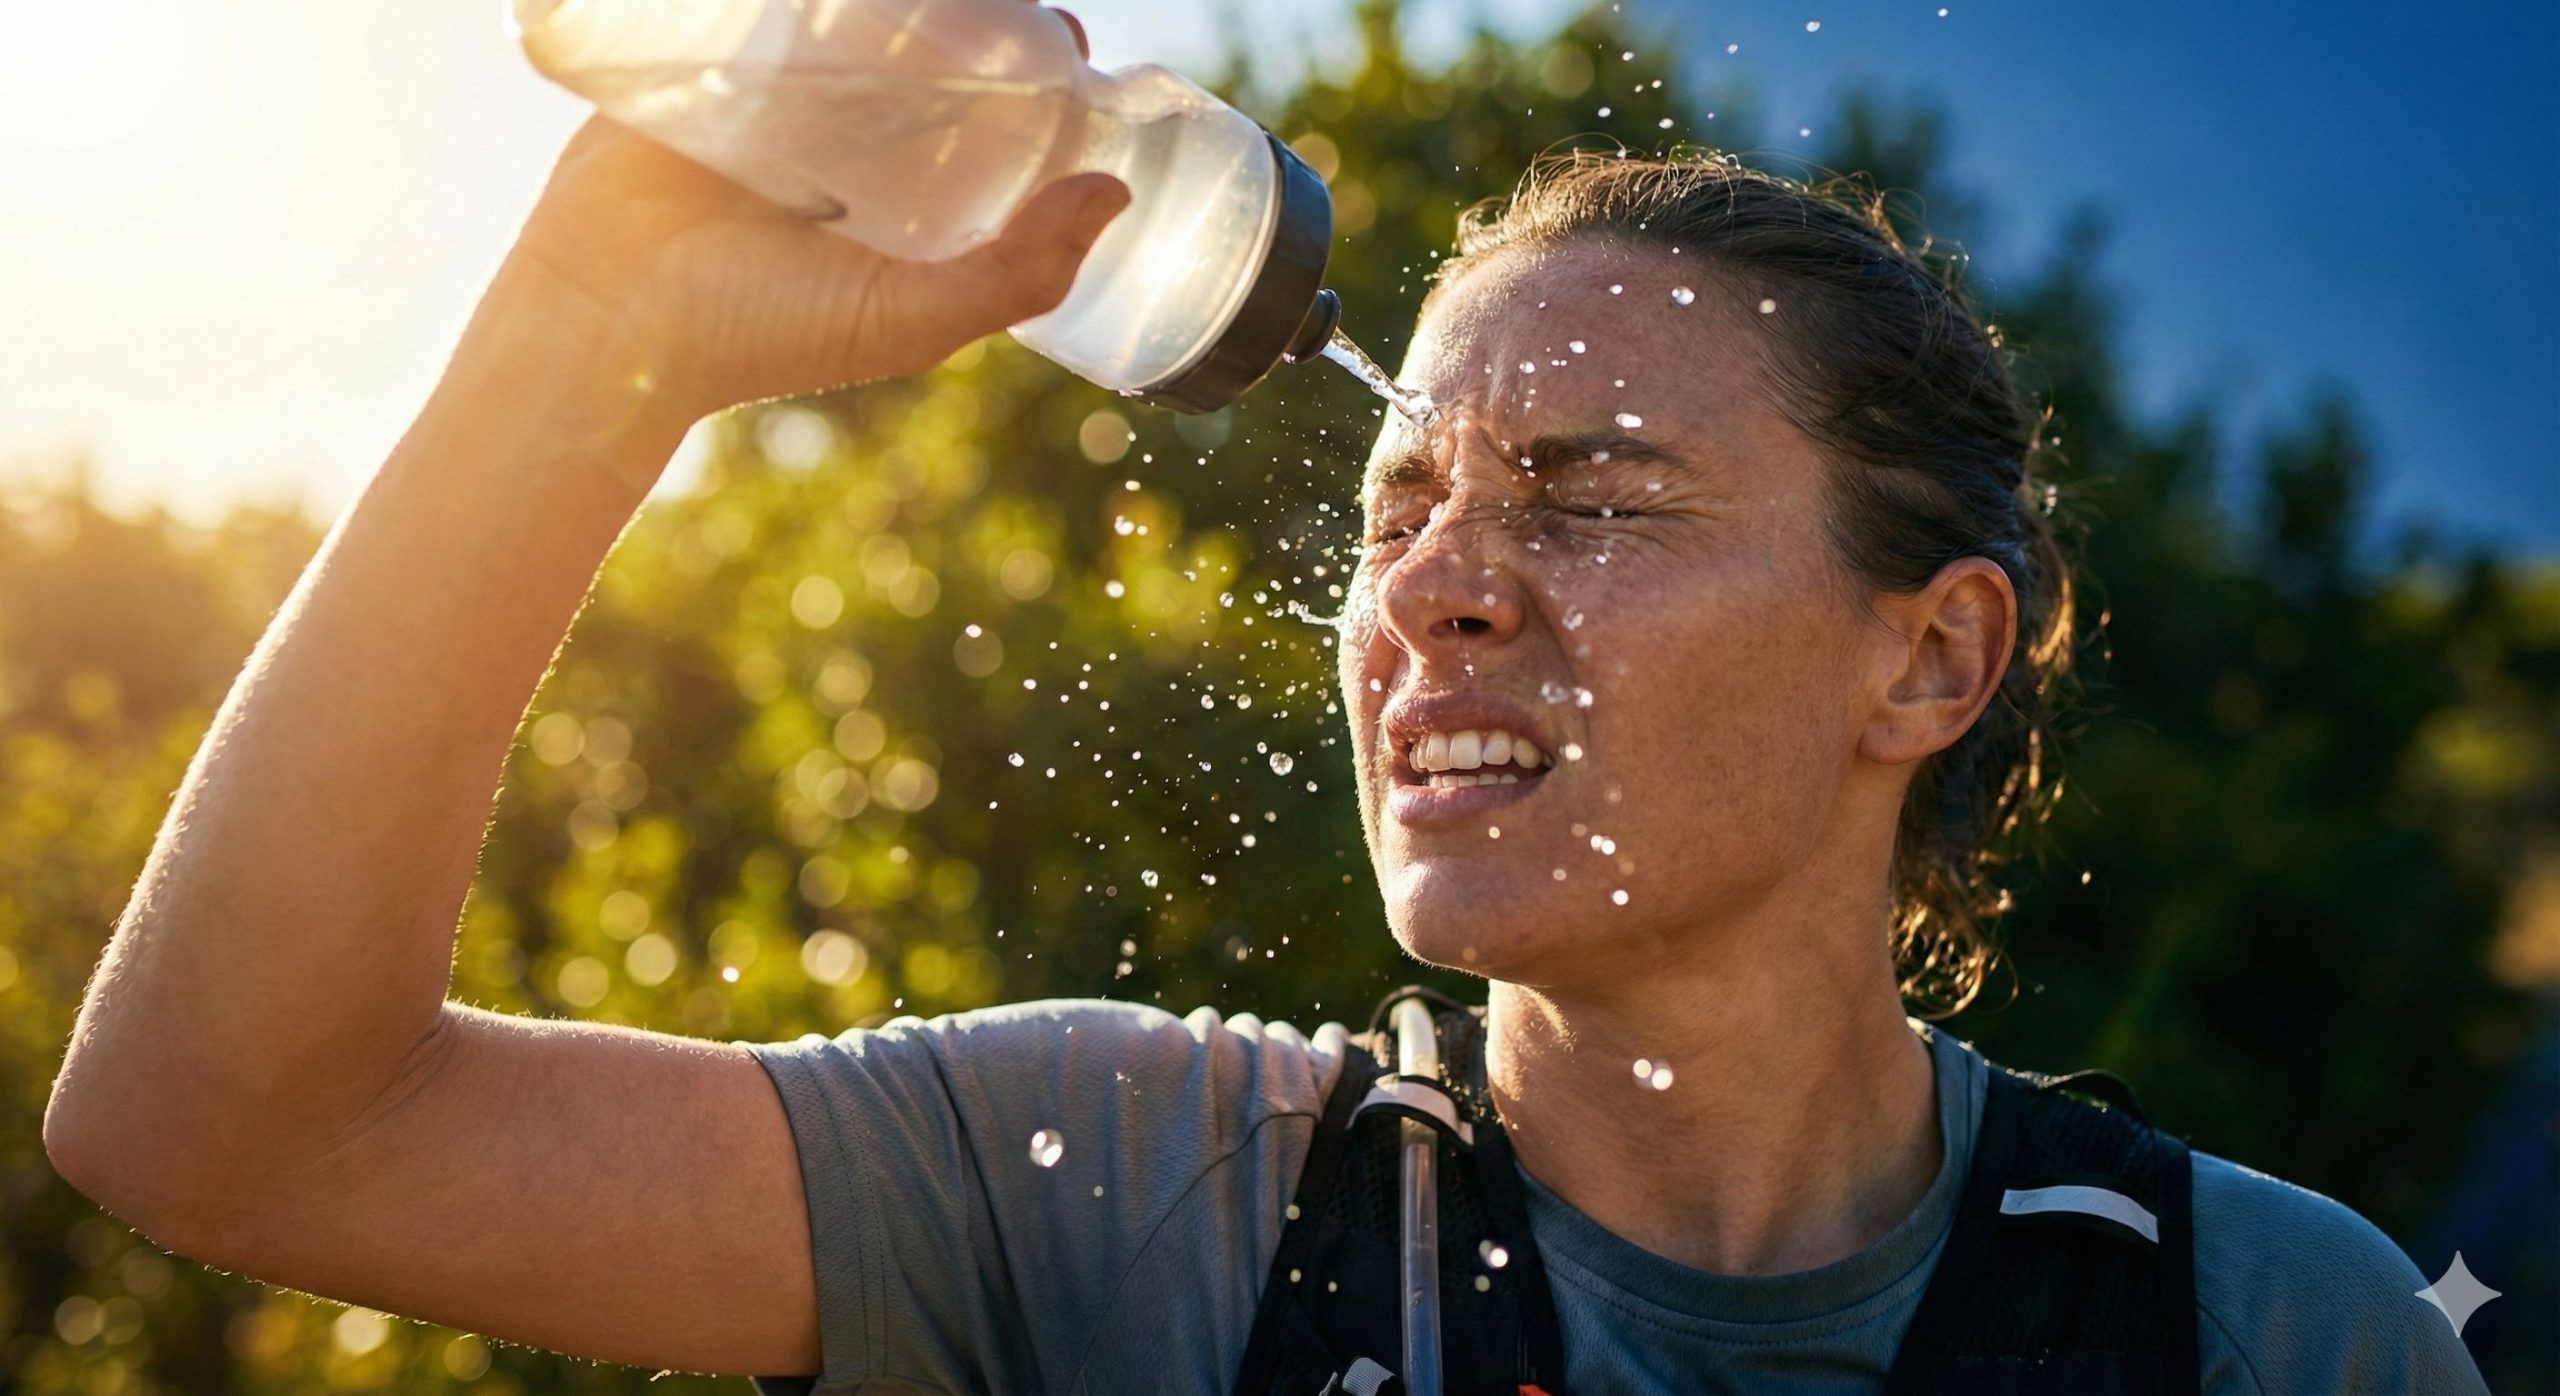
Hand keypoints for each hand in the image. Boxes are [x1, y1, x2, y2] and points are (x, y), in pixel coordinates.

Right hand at [492, 15, 1125, 420]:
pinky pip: (758, 2)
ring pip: (852, 14)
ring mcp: (778, 92)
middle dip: (973, 11)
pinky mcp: (707, 56)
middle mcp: (849, 137)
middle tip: (1011, 1)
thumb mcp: (911, 318)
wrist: (611, 319)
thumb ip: (1018, 271)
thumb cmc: (760, 335)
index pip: (989, 112)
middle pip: (930, 44)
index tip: (1070, 40)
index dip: (1036, 71)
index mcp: (903, 194)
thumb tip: (1117, 193)